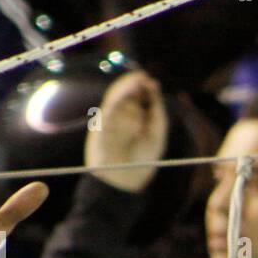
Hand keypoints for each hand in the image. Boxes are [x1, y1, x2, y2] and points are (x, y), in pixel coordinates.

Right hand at [85, 72, 167, 193]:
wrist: (125, 180)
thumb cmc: (142, 159)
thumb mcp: (156, 131)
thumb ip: (156, 108)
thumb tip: (154, 84)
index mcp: (134, 116)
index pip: (136, 95)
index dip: (142, 85)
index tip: (151, 81)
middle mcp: (120, 117)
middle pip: (124, 92)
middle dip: (133, 83)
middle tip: (142, 77)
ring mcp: (109, 121)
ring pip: (116, 98)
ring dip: (126, 89)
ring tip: (137, 83)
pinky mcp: (100, 127)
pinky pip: (108, 110)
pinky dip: (118, 102)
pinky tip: (128, 96)